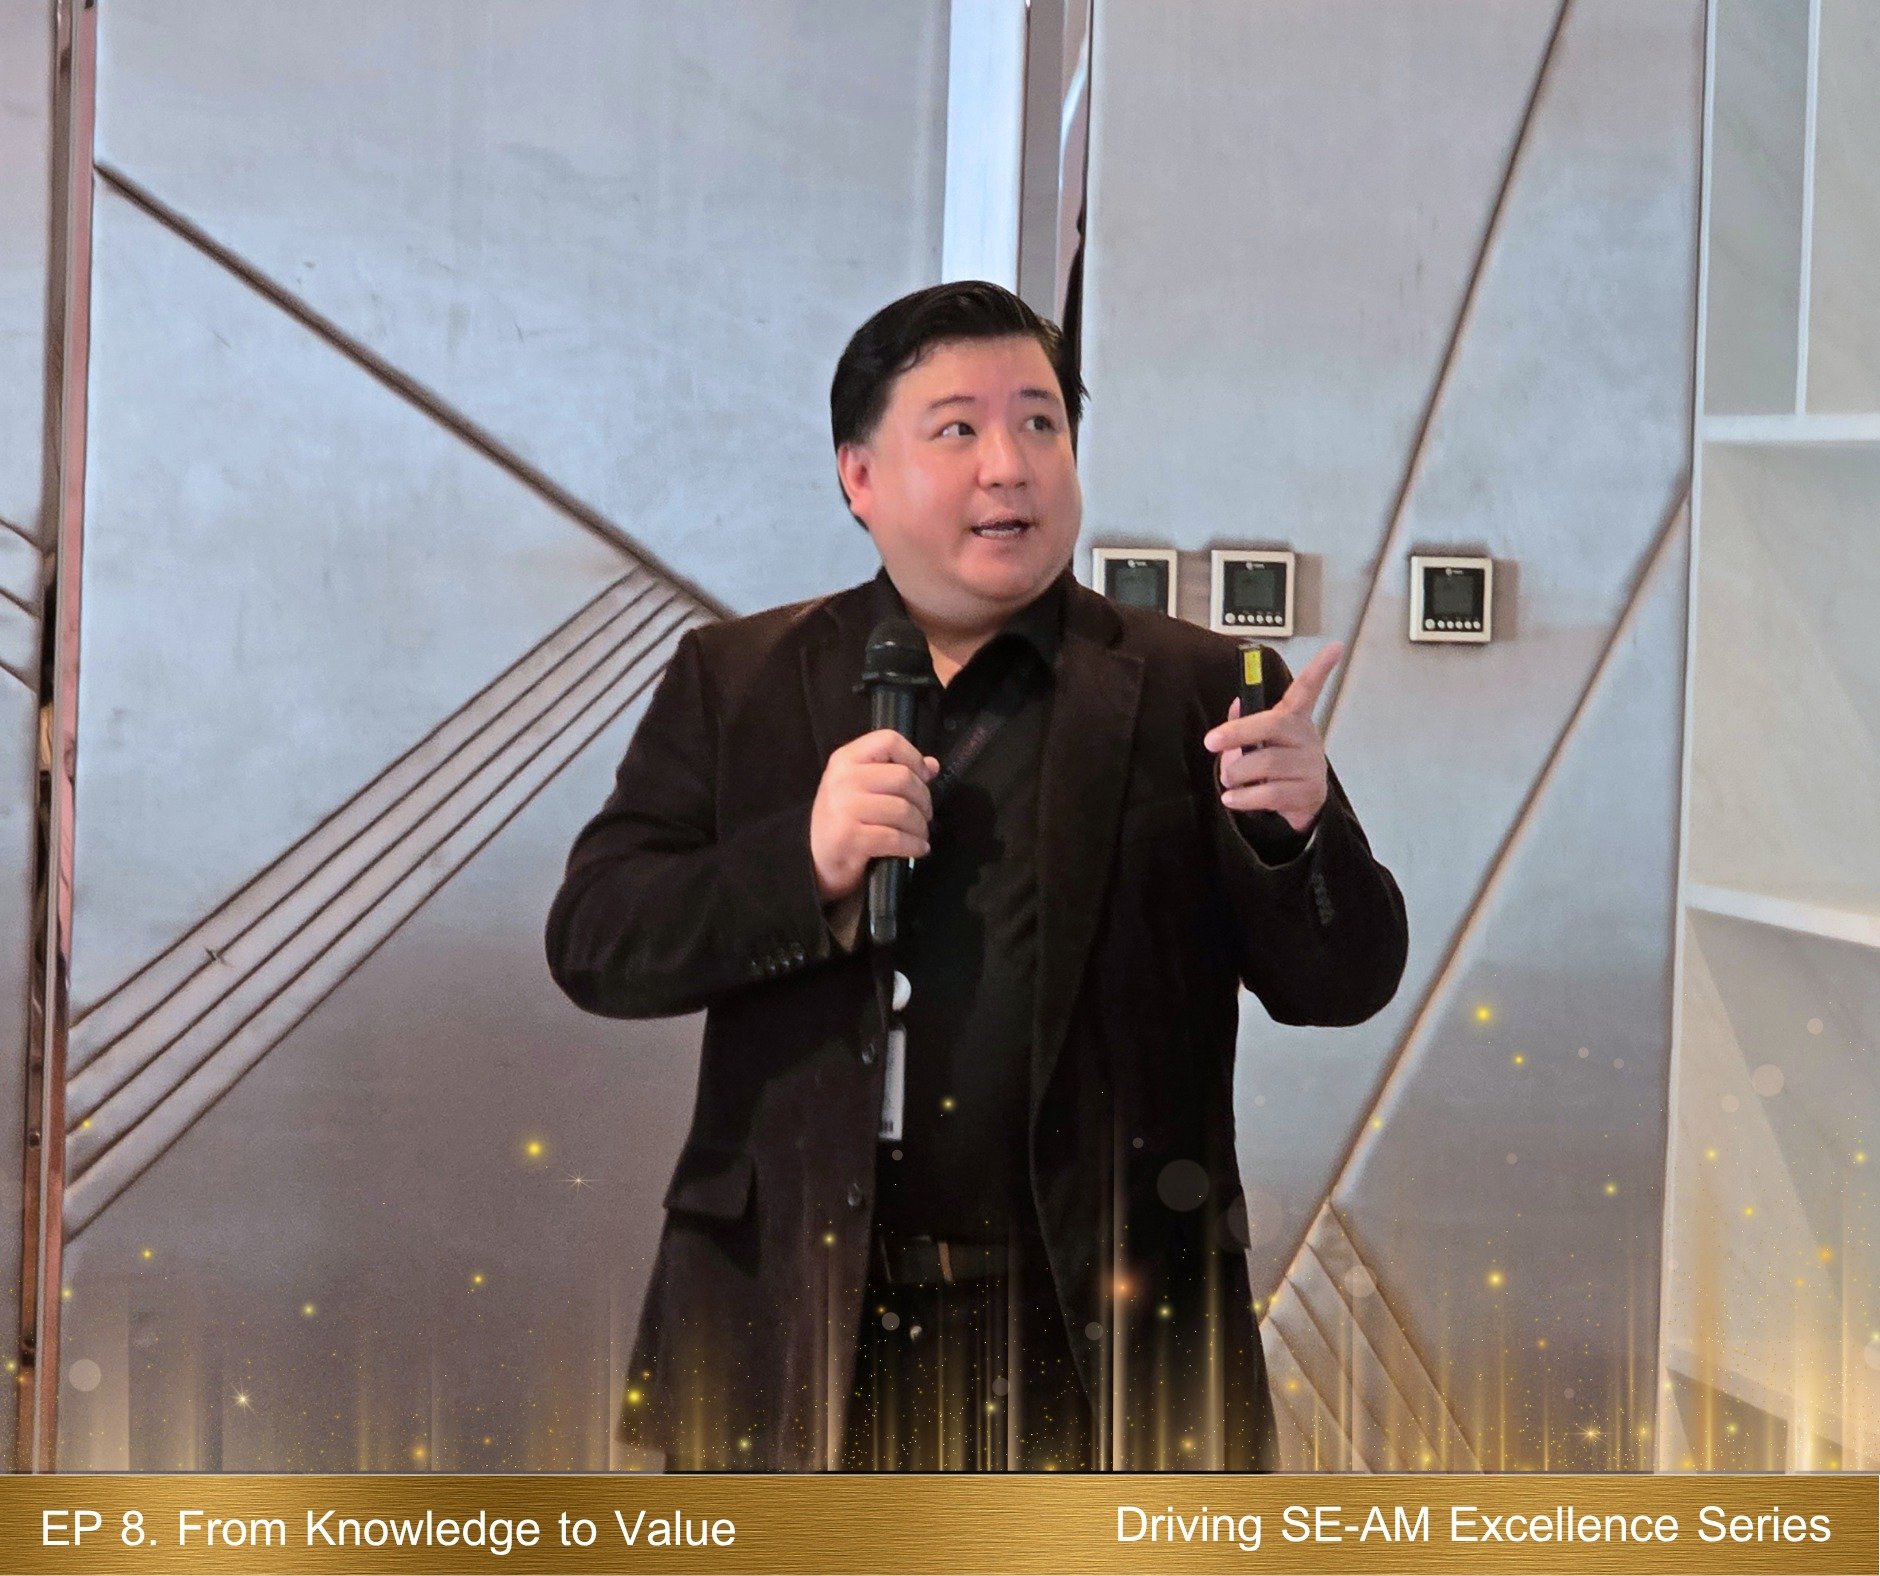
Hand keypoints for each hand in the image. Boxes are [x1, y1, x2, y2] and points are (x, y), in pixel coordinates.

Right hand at [809, 729, 939, 904]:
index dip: (914, 757)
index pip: (889, 740)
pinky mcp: (849, 837)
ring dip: (920, 827)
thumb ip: (895, 771)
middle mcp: (842, 779)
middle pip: (903, 777)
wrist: (816, 858)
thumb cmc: (844, 819)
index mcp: (845, 759)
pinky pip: (895, 838)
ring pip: (903, 810)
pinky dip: (913, 846)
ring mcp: (843, 808)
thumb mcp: (862, 788)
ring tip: (919, 834)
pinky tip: (916, 848)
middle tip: (924, 814)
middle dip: (923, 800)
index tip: (923, 777)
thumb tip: (932, 766)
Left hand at [1203, 642, 1341, 832]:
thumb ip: (1245, 723)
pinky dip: (1243, 798)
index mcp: (1294, 719)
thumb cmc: (1275, 767)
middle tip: (1211, 742)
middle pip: (1273, 725)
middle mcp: (1307, 738)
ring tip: (1229, 780)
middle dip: (1238, 732)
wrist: (1299, 806)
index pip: (1307, 690)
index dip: (1320, 668)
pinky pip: (1270, 793)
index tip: (1334, 647)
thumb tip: (1235, 704)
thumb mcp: (1259, 742)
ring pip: (1267, 763)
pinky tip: (1232, 798)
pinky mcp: (1309, 792)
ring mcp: (1311, 765)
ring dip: (1237, 773)